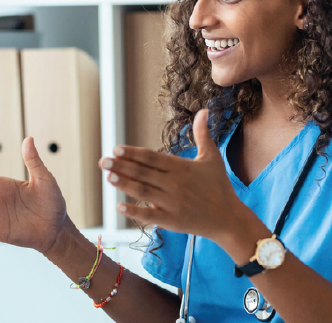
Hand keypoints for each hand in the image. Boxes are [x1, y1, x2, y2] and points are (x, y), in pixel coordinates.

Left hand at [101, 109, 245, 240]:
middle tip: (103, 161)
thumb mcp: (212, 158)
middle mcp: (175, 185)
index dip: (133, 154)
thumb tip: (203, 110)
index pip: (152, 158)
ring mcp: (172, 203)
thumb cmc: (219, 186)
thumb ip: (203, 134)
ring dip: (124, 185)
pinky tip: (119, 207)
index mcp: (182, 168)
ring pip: (143, 192)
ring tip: (108, 177)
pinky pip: (150, 216)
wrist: (228, 218)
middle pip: (144, 174)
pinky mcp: (172, 221)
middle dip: (122, 167)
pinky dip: (134, 212)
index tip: (116, 148)